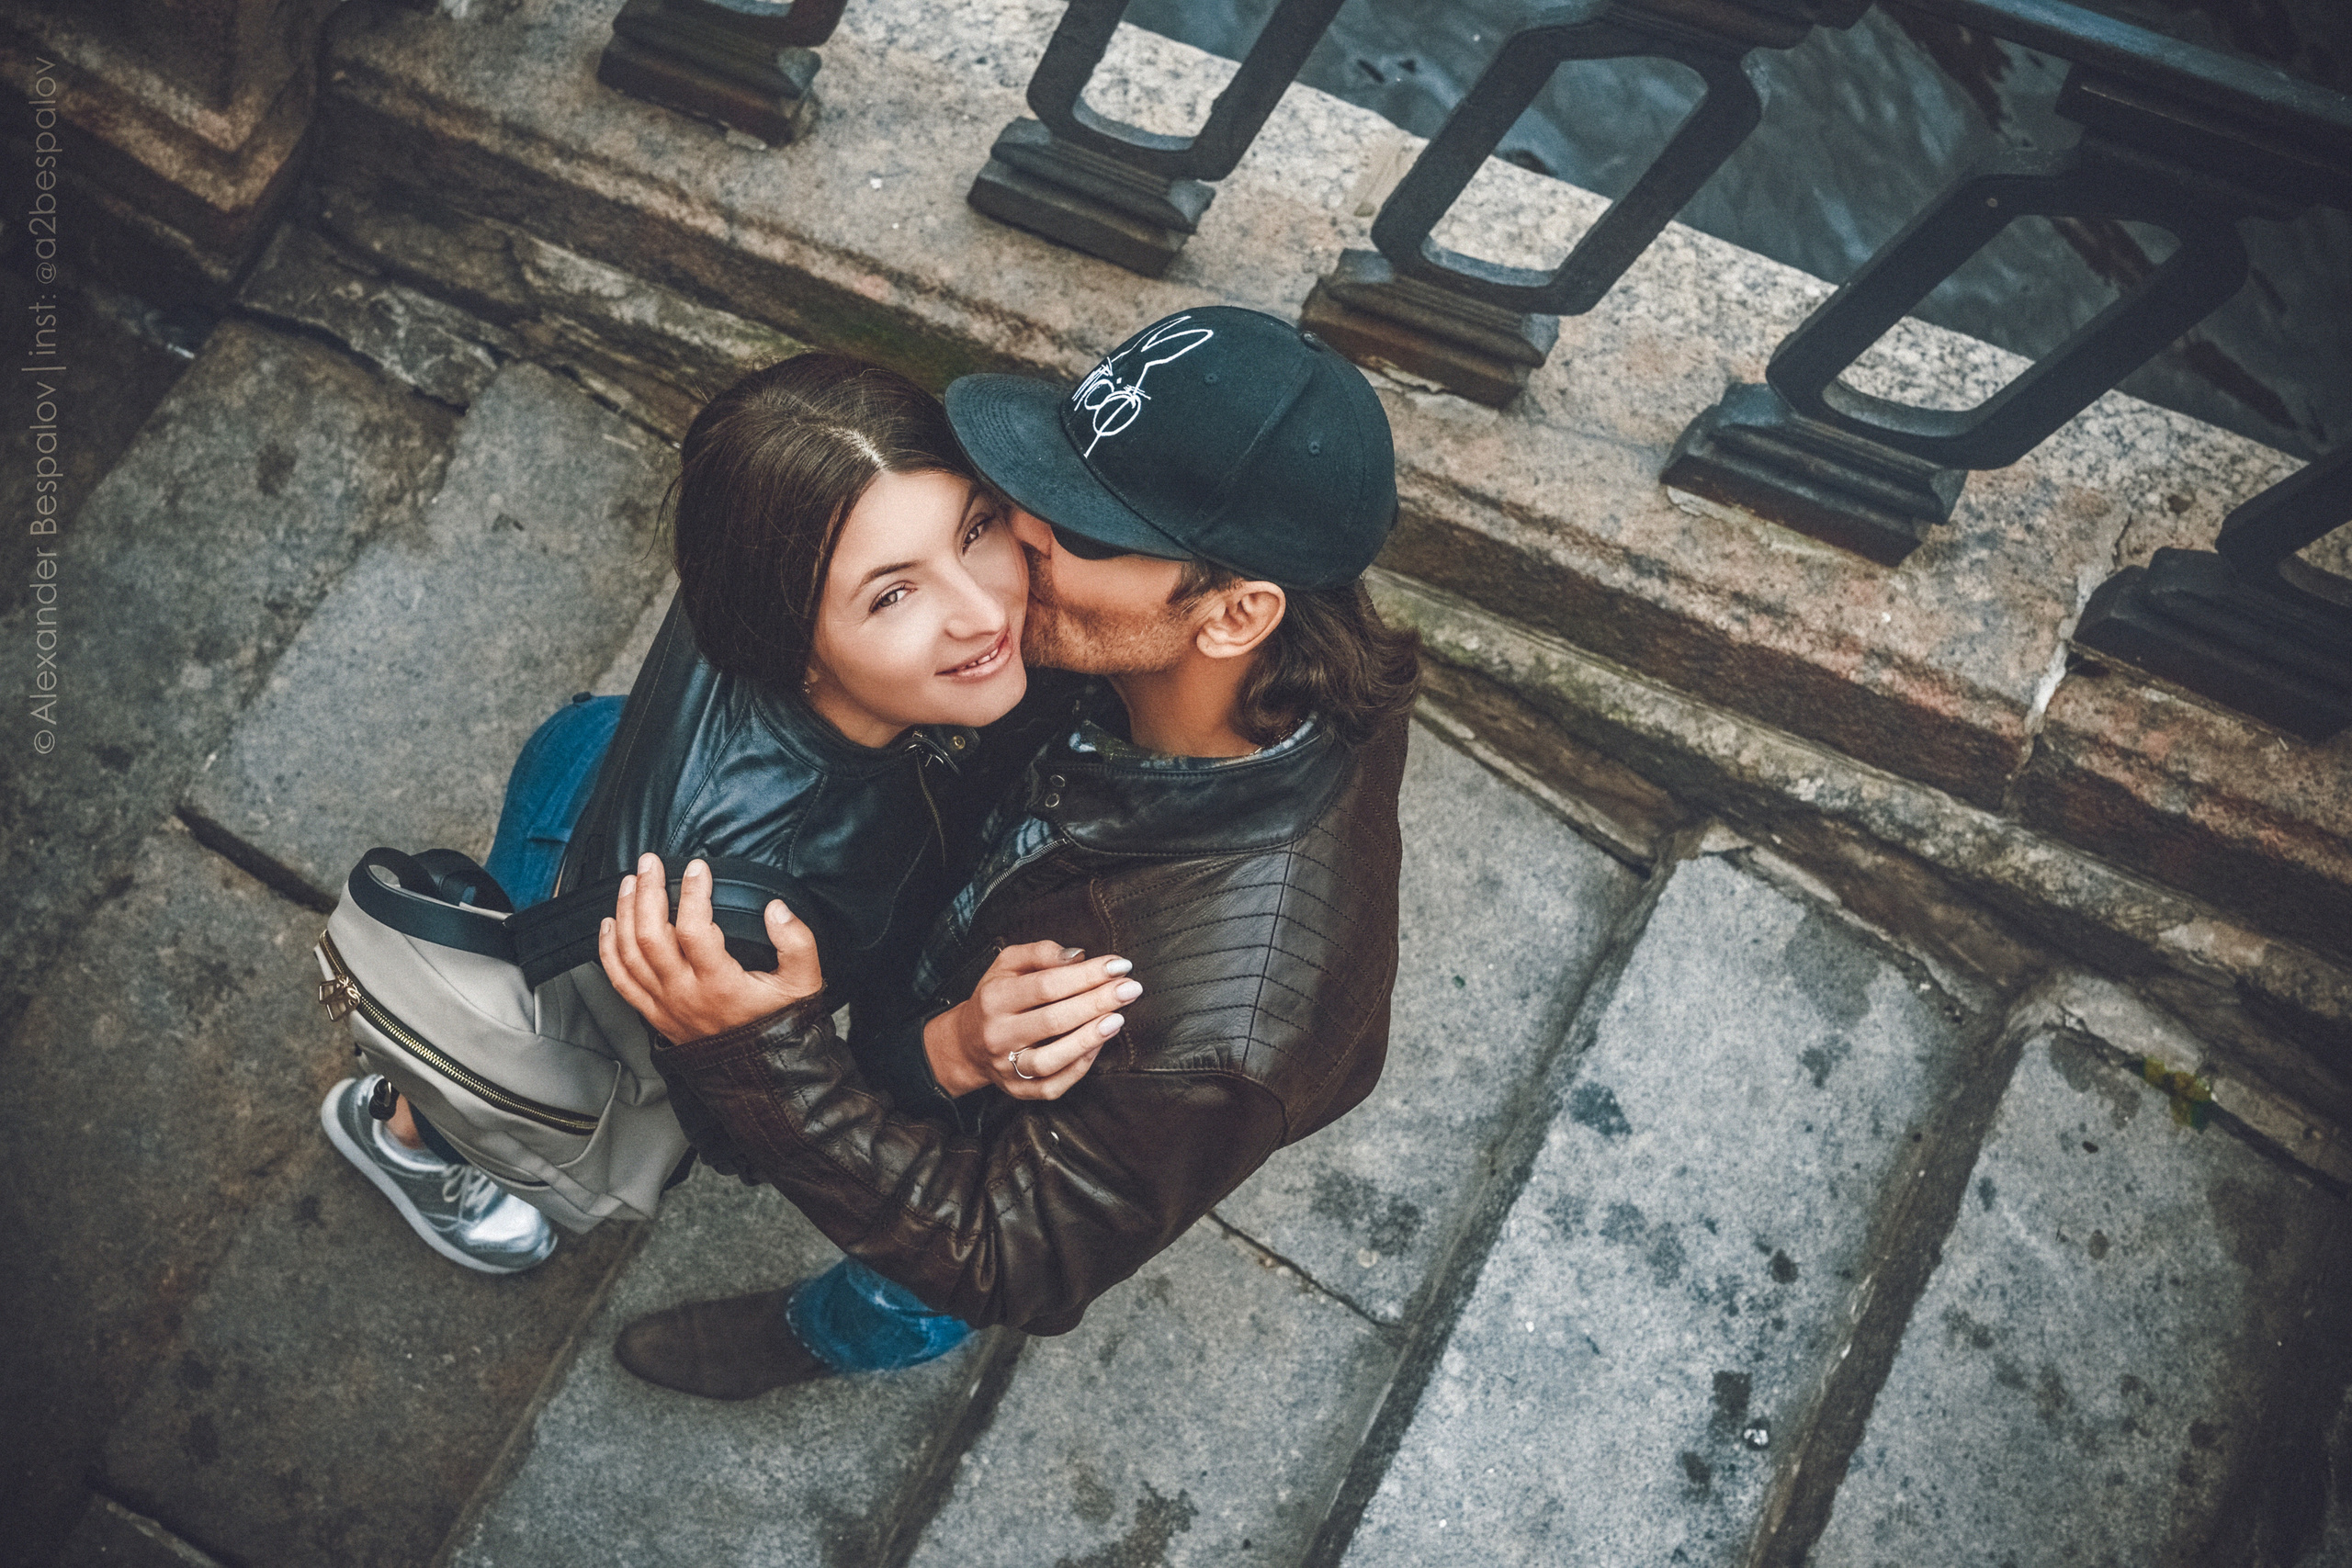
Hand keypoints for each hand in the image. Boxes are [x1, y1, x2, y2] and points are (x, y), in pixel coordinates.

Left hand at [599, 853, 822, 1042]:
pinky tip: (608, 924)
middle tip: (651, 863)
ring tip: (631, 882)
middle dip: (648, 892)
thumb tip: (776, 909)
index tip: (697, 868)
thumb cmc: (778, 1023)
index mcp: (719, 984)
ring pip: (629, 953)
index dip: (692, 894)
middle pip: (650, 936)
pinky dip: (608, 950)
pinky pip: (619, 980)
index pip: (694, 930)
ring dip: (625, 912)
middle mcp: (685, 994)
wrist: (759, 1071)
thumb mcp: (803, 984)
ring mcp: (664, 1004)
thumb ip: (796, 943)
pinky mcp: (654, 1013)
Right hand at [923, 940, 1139, 1099]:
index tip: (1119, 965)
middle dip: (1097, 1002)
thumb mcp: (1009, 964)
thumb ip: (1041, 953)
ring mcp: (1007, 1067)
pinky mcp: (1020, 1091)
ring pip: (1051, 1059)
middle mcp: (998, 1035)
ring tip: (1118, 1019)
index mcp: (994, 999)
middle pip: (1053, 1020)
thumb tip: (1079, 957)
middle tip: (1130, 989)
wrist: (967, 1043)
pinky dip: (1080, 1066)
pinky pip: (1054, 1085)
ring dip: (1089, 1038)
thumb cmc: (997, 997)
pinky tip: (1100, 1044)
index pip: (1046, 986)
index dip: (1086, 975)